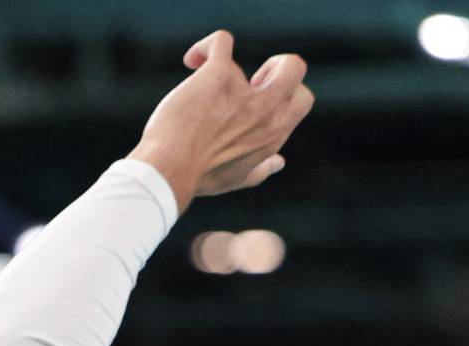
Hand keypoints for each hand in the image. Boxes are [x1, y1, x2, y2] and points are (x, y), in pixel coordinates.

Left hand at [129, 31, 313, 209]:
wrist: (168, 172)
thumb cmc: (196, 178)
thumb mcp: (235, 179)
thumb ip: (260, 170)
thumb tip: (279, 162)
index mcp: (273, 134)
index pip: (300, 100)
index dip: (281, 94)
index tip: (254, 105)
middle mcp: (266, 111)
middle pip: (295, 69)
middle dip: (276, 67)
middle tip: (248, 83)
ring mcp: (245, 91)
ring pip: (249, 53)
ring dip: (231, 68)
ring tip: (198, 90)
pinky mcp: (219, 74)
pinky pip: (221, 43)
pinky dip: (206, 48)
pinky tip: (191, 61)